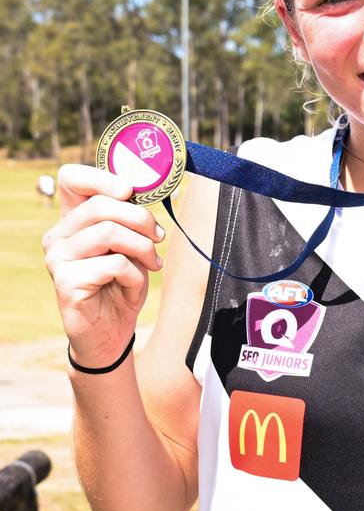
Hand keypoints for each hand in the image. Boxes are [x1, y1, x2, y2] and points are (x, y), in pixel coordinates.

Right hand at [42, 164, 164, 367]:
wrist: (110, 333)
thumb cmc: (121, 286)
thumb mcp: (131, 247)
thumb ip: (129, 221)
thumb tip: (140, 194)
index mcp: (72, 221)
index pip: (71, 179)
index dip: (102, 177)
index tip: (130, 191)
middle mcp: (58, 236)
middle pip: (102, 206)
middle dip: (141, 219)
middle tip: (159, 237)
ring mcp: (58, 258)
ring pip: (109, 232)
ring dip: (143, 248)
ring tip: (153, 263)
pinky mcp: (66, 281)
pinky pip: (114, 264)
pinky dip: (135, 275)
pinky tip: (133, 287)